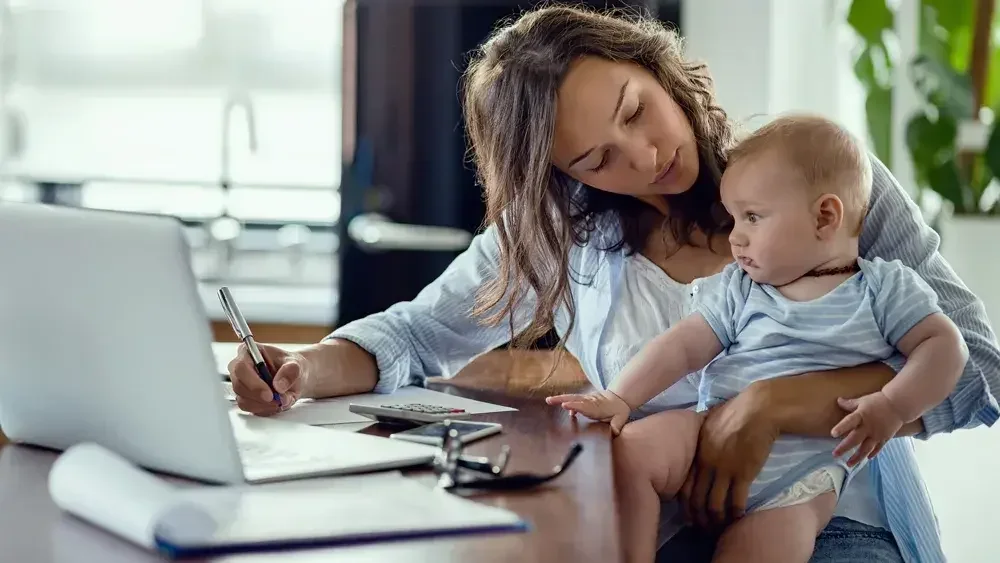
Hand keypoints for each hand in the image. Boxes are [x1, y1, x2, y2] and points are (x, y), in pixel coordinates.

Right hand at [228, 343, 306, 415]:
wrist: (295, 378)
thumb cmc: (291, 366)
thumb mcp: (296, 364)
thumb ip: (290, 372)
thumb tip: (278, 385)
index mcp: (247, 352)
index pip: (241, 367)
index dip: (253, 382)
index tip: (269, 393)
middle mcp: (239, 369)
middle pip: (239, 385)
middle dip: (259, 396)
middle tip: (278, 400)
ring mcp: (240, 385)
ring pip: (244, 400)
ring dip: (264, 404)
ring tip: (281, 400)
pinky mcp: (244, 398)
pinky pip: (249, 408)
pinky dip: (265, 409)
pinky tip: (276, 404)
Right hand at [545, 390, 630, 434]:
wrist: (620, 398)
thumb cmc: (619, 410)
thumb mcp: (621, 419)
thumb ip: (616, 426)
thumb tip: (613, 433)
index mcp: (597, 408)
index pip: (584, 407)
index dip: (574, 406)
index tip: (565, 405)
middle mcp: (589, 402)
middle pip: (574, 400)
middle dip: (561, 399)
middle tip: (549, 400)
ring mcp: (586, 399)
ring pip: (572, 398)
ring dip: (560, 398)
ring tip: (548, 400)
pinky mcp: (584, 399)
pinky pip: (574, 399)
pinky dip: (567, 401)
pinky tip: (561, 405)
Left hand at [679, 386, 776, 527]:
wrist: (758, 409)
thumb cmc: (735, 411)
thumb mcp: (710, 422)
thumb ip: (702, 436)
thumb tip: (699, 439)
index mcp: (698, 452)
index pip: (685, 485)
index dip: (686, 504)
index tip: (689, 515)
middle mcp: (707, 464)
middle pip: (697, 499)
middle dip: (698, 517)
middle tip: (702, 528)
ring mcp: (725, 470)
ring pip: (714, 504)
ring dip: (716, 520)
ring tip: (719, 527)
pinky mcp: (744, 474)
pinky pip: (736, 501)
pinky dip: (735, 513)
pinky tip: (737, 519)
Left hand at [831, 391, 902, 465]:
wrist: (899, 405)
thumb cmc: (879, 401)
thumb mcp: (863, 400)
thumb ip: (850, 403)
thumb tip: (838, 400)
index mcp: (862, 415)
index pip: (850, 421)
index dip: (841, 427)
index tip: (833, 434)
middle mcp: (869, 427)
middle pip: (855, 439)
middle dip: (845, 448)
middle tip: (835, 455)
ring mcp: (877, 434)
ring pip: (866, 448)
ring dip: (857, 457)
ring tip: (849, 464)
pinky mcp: (885, 438)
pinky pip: (877, 448)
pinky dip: (872, 454)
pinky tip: (866, 458)